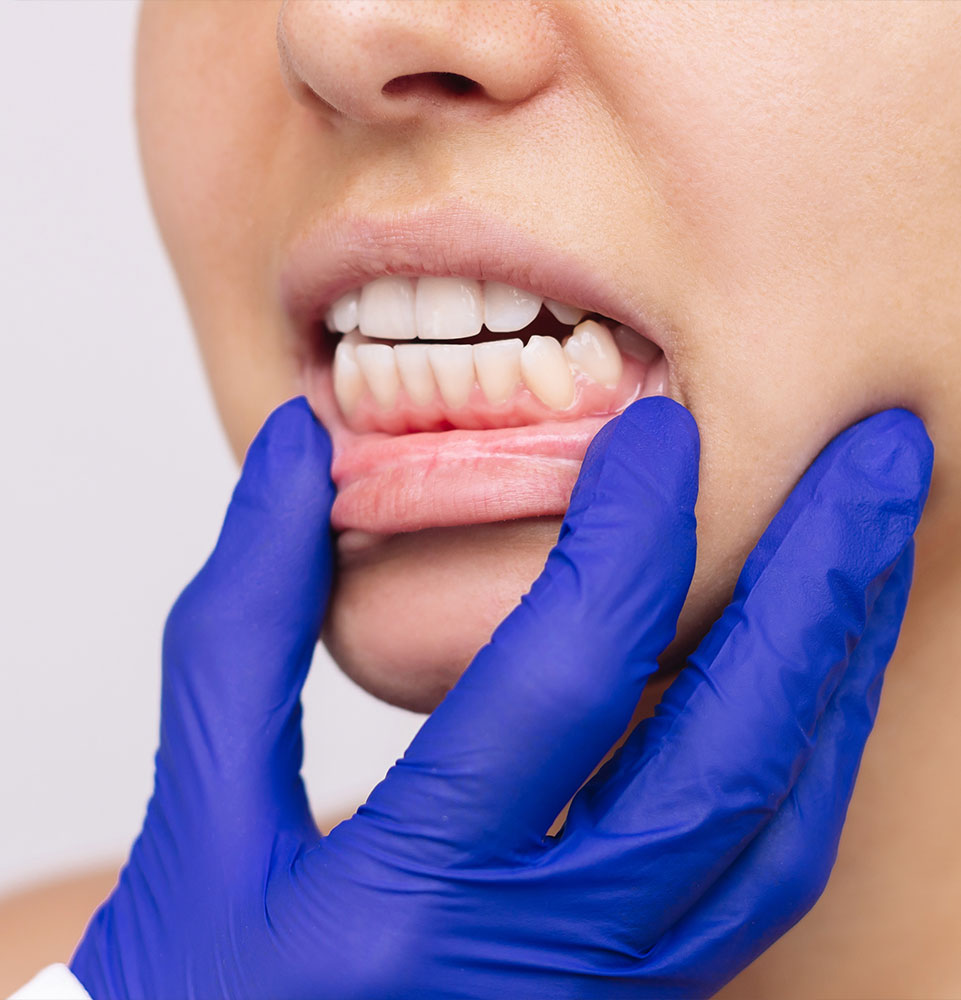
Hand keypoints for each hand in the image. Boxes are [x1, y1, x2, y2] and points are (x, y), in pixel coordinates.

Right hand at [70, 394, 930, 998]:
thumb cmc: (200, 977)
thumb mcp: (198, 805)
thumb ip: (245, 618)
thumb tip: (294, 448)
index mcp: (406, 904)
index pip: (561, 682)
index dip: (626, 534)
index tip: (662, 427)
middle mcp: (540, 963)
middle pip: (731, 754)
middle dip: (821, 583)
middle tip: (881, 455)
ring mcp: (612, 996)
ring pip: (782, 824)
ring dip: (840, 665)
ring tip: (873, 539)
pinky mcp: (643, 997)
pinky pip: (767, 869)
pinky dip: (811, 750)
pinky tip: (816, 661)